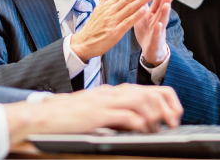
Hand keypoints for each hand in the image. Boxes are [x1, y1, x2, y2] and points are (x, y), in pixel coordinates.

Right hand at [4, 84, 182, 143]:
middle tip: (174, 122)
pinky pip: (124, 115)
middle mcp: (112, 93)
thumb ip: (116, 114)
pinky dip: (138, 123)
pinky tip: (143, 130)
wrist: (44, 115)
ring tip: (161, 128)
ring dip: (155, 115)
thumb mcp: (97, 111)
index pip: (147, 89)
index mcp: (113, 92)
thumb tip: (139, 124)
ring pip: (140, 101)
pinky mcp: (97, 114)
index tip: (175, 114)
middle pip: (149, 92)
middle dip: (167, 107)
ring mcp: (105, 102)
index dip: (166, 100)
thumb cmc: (69, 116)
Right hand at [71, 0, 154, 62]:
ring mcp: (112, 22)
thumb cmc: (93, 26)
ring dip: (141, 1)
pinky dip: (136, 16)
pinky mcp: (114, 32)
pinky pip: (127, 22)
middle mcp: (110, 11)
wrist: (84, 43)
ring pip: (129, 9)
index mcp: (107, 5)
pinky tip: (144, 10)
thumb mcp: (99, 7)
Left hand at [133, 0, 172, 65]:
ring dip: (164, 13)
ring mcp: (157, 31)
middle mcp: (157, 21)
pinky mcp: (155, 41)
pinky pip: (157, 35)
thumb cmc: (147, 32)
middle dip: (165, 2)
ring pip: (162, 21)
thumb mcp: (143, 17)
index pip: (157, 3)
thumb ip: (143, 6)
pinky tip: (159, 25)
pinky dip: (158, 30)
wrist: (150, 51)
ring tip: (166, 5)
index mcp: (152, 15)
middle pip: (161, 10)